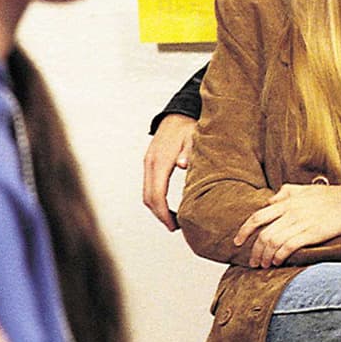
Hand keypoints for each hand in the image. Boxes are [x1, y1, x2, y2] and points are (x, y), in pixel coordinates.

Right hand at [142, 113, 194, 230]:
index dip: (164, 213)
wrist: (178, 114)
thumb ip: (190, 152)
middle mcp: (150, 163)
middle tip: (175, 227)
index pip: (156, 194)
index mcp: (161, 160)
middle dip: (160, 215)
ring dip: (157, 209)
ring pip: (146, 194)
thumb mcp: (194, 138)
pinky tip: (169, 205)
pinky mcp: (150, 163)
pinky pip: (148, 186)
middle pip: (148, 198)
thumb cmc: (189, 127)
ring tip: (173, 220)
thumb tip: (183, 165)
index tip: (174, 226)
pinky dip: (156, 199)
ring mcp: (148, 163)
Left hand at [234, 179, 340, 267]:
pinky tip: (278, 263)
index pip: (257, 216)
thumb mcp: (307, 189)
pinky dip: (279, 256)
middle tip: (252, 262)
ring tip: (264, 266)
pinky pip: (288, 246)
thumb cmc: (333, 196)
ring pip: (273, 242)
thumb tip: (270, 200)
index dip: (244, 230)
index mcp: (287, 200)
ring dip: (266, 257)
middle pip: (262, 233)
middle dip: (254, 251)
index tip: (237, 242)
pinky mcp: (313, 232)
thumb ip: (286, 192)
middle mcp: (291, 210)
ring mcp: (301, 221)